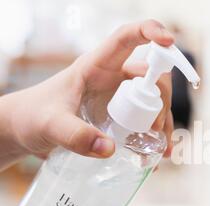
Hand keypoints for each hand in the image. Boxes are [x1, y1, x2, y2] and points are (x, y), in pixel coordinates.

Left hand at [0, 19, 174, 168]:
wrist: (28, 129)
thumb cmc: (34, 116)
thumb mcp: (51, 125)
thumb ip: (75, 135)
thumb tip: (109, 148)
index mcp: (97, 66)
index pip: (127, 38)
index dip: (150, 32)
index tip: (168, 42)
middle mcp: (115, 78)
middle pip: (152, 77)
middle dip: (161, 101)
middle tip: (154, 129)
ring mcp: (121, 98)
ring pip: (156, 102)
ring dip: (164, 123)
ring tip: (161, 150)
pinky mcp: (123, 117)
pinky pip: (148, 123)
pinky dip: (157, 139)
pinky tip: (157, 157)